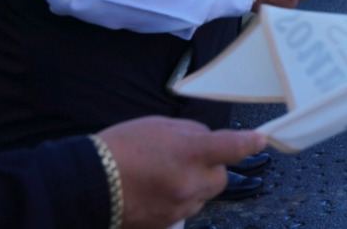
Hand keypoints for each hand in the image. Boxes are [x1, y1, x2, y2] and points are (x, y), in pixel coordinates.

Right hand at [97, 117, 264, 228]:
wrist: (86, 185)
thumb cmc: (120, 148)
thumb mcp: (159, 126)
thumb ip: (192, 133)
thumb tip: (209, 141)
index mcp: (189, 154)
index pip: (232, 148)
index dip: (249, 143)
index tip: (261, 140)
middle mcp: (188, 183)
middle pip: (220, 178)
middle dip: (211, 169)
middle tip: (187, 160)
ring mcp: (178, 208)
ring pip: (202, 196)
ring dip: (194, 185)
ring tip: (163, 176)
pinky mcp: (166, 224)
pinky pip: (184, 210)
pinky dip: (177, 201)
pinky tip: (156, 192)